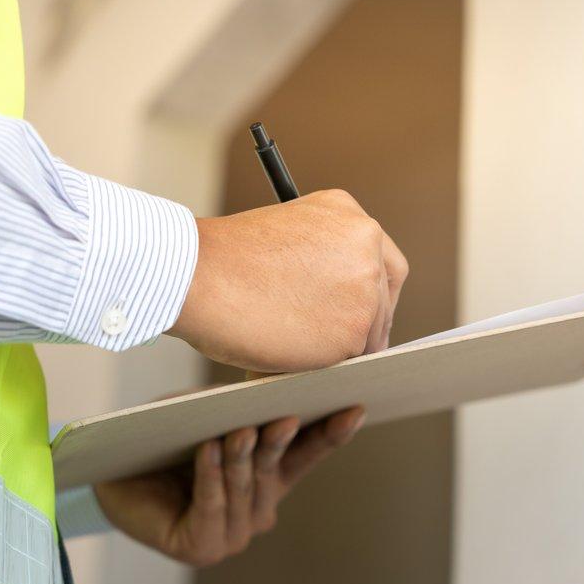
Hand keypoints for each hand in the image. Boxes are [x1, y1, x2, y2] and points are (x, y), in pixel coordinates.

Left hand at [93, 407, 365, 565]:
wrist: (108, 471)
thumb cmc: (163, 440)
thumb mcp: (209, 415)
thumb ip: (241, 410)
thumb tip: (275, 388)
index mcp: (268, 482)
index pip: (306, 456)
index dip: (330, 434)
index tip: (355, 407)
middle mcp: (257, 512)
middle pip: (273, 469)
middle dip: (279, 441)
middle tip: (286, 415)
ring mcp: (232, 535)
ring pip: (243, 488)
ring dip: (240, 458)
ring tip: (238, 429)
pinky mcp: (200, 549)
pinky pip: (211, 507)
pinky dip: (211, 477)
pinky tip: (209, 450)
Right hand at [168, 190, 408, 372]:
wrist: (198, 274)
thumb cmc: (225, 260)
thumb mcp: (288, 235)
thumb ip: (323, 258)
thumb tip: (338, 300)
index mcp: (350, 216)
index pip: (385, 264)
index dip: (374, 295)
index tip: (364, 315)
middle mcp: (367, 246)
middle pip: (383, 301)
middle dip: (365, 327)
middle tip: (342, 347)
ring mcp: (364, 289)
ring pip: (366, 336)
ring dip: (336, 349)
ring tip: (288, 348)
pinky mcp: (354, 330)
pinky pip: (345, 361)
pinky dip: (319, 368)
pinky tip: (284, 358)